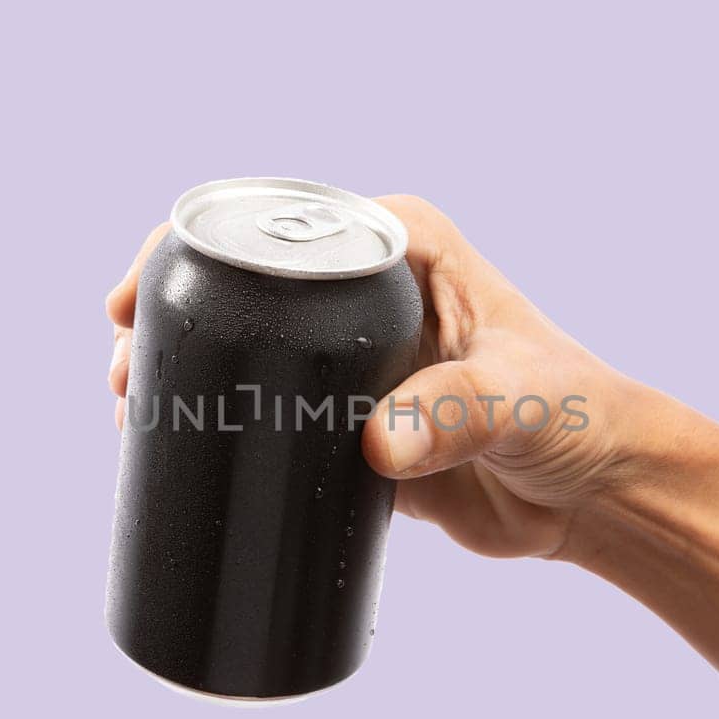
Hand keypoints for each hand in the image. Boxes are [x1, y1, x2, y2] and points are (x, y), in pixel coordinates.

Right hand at [107, 195, 654, 560]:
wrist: (595, 494)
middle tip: (123, 365)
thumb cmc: (579, 414)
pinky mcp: (354, 424)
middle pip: (251, 286)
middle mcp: (372, 292)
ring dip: (192, 374)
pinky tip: (180, 448)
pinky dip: (229, 431)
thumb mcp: (521, 399)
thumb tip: (378, 447)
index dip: (199, 245)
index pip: (284, 223)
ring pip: (253, 354)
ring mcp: (357, 360)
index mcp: (405, 247)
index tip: (141, 289)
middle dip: (178, 314)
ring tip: (131, 406)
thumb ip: (457, 412)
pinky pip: (274, 420)